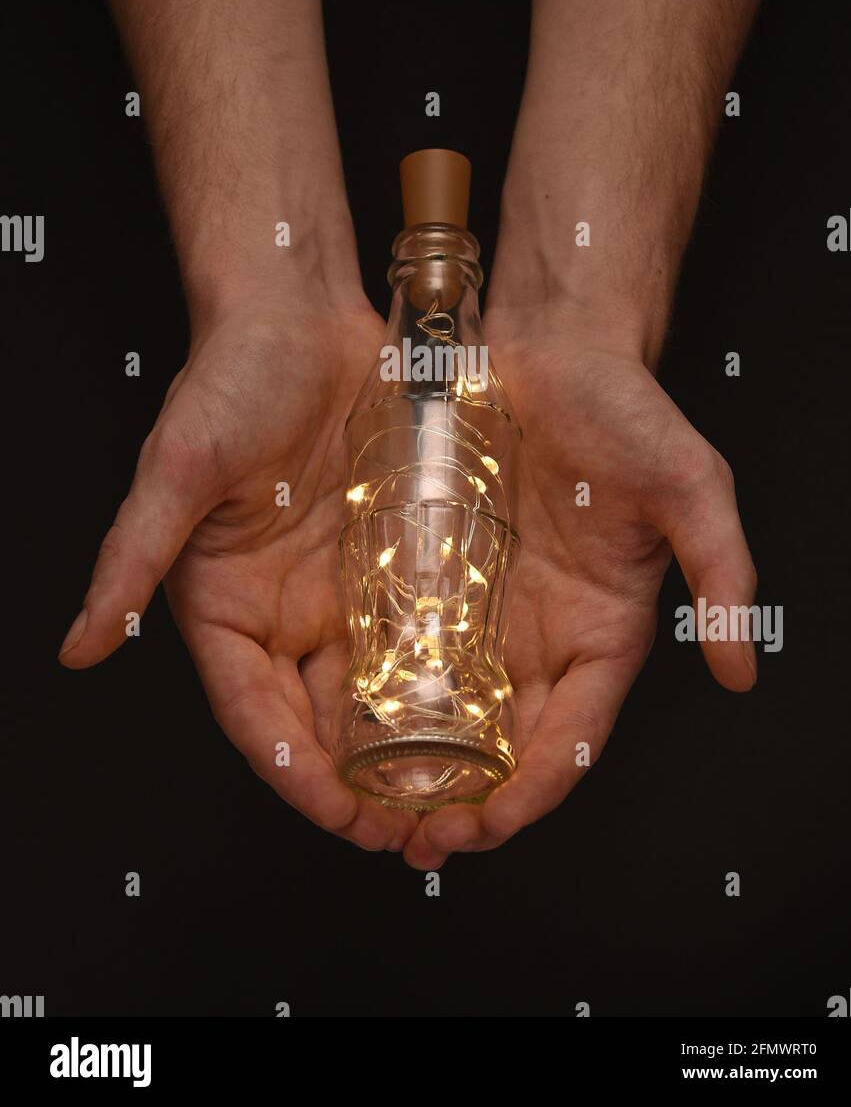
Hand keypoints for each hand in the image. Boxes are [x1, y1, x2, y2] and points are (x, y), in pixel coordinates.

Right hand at [59, 294, 419, 852]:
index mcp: (223, 605)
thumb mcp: (178, 467)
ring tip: (453, 788)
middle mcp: (283, 609)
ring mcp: (342, 587)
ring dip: (409, 743)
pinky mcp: (393, 558)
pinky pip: (421, 629)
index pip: (253, 710)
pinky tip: (483, 707)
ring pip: (376, 687)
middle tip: (409, 825)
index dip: (291, 769)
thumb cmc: (228, 378)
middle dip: (359, 779)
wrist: (301, 313)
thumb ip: (132, 556)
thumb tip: (78, 645)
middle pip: (318, 717)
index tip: (338, 814)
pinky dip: (446, 675)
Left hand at [403, 300, 755, 865]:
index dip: (532, 791)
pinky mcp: (427, 574)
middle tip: (410, 839)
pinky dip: (371, 692)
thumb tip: (743, 669)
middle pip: (500, 745)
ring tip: (362, 804)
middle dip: (459, 802)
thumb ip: (722, 571)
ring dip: (405, 765)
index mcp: (601, 633)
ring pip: (440, 710)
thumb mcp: (688, 483)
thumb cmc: (623, 410)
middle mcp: (537, 635)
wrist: (547, 347)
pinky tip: (335, 720)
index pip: (571, 738)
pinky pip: (395, 645)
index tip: (484, 826)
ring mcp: (478, 608)